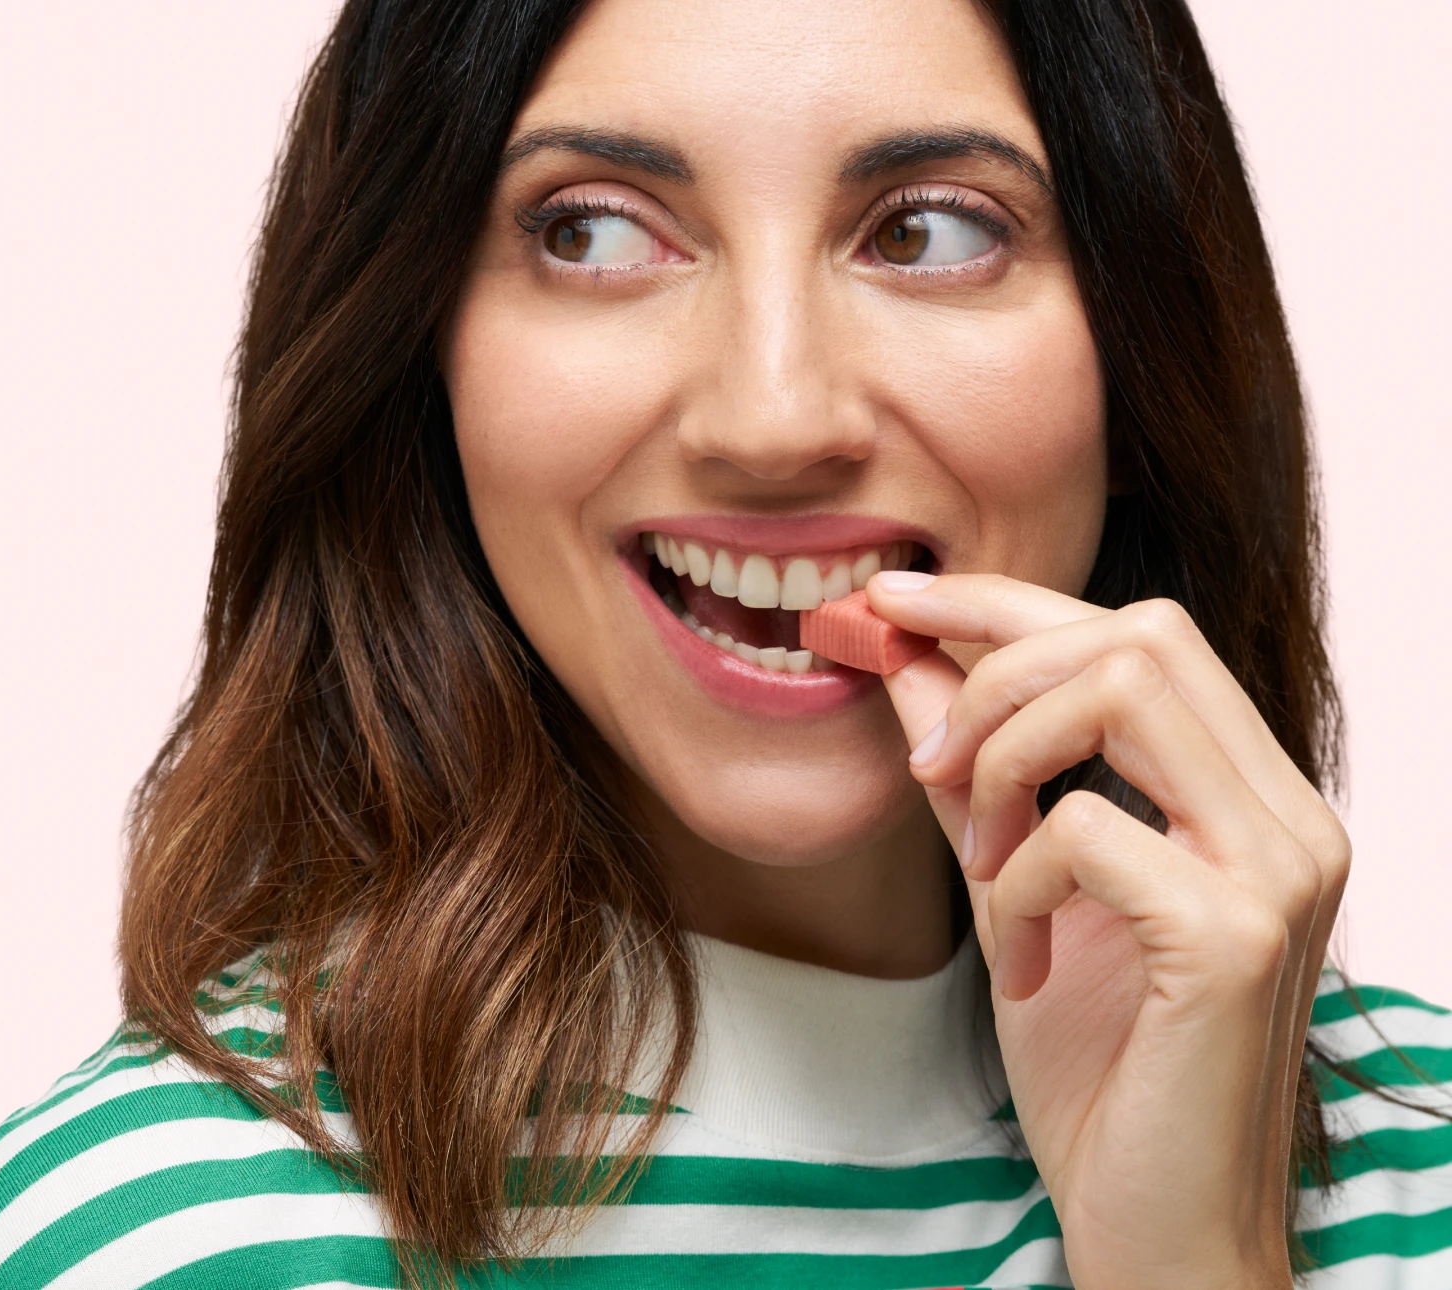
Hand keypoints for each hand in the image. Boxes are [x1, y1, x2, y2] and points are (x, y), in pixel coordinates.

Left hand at [866, 572, 1349, 1289]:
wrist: (1154, 1227)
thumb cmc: (1099, 1068)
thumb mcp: (1015, 888)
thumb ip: (976, 773)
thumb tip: (909, 657)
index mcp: (1247, 794)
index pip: (1137, 632)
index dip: (1003, 600)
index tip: (891, 598)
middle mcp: (1288, 813)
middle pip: (1139, 630)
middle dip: (996, 668)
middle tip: (927, 762)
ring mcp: (1278, 868)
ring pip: (1123, 689)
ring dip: (1005, 759)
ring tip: (978, 859)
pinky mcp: (1237, 934)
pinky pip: (1087, 827)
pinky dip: (1019, 875)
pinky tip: (1022, 955)